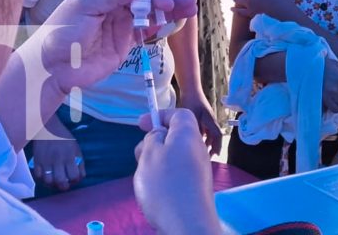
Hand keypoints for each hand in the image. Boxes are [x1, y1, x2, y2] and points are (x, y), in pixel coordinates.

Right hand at [32, 129, 84, 191]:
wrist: (47, 126)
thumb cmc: (63, 137)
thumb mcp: (76, 148)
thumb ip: (79, 162)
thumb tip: (80, 177)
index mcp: (69, 156)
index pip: (74, 176)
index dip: (75, 180)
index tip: (73, 178)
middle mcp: (57, 160)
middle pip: (61, 182)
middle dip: (64, 186)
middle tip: (64, 183)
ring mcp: (46, 161)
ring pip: (48, 181)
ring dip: (52, 184)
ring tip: (54, 180)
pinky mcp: (36, 161)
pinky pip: (38, 176)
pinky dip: (42, 179)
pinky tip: (46, 176)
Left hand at [39, 0, 197, 93]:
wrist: (52, 66)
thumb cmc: (61, 32)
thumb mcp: (85, 8)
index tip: (165, 4)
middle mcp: (114, 7)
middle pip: (147, 2)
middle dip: (169, 1)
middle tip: (191, 2)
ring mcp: (119, 27)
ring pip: (149, 17)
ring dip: (169, 14)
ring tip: (190, 10)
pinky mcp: (122, 45)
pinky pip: (142, 34)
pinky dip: (156, 28)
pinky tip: (169, 24)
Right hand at [134, 109, 220, 234]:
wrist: (187, 225)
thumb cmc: (165, 184)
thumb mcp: (150, 153)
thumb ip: (153, 138)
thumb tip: (160, 135)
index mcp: (188, 135)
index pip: (178, 114)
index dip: (160, 115)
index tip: (141, 125)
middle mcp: (197, 150)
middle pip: (174, 136)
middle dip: (154, 142)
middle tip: (140, 155)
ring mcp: (198, 171)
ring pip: (172, 156)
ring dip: (155, 162)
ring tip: (145, 177)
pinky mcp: (195, 188)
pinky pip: (176, 173)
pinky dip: (163, 177)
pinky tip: (154, 192)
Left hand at [180, 95, 222, 155]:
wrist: (191, 90)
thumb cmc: (191, 102)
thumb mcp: (192, 117)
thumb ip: (195, 128)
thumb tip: (197, 140)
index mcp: (210, 121)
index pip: (218, 135)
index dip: (217, 146)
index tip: (215, 154)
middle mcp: (211, 120)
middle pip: (215, 136)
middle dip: (213, 146)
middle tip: (208, 155)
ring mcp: (208, 118)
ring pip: (210, 132)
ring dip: (208, 141)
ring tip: (203, 150)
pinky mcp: (203, 117)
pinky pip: (206, 129)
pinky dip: (204, 135)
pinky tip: (198, 139)